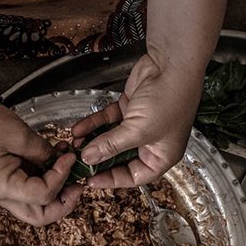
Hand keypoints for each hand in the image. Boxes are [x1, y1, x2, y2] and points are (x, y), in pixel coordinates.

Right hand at [0, 97, 83, 225]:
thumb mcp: (18, 135)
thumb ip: (42, 150)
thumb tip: (59, 159)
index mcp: (4, 188)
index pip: (43, 195)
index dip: (62, 177)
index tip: (70, 158)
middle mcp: (3, 195)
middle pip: (40, 216)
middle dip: (64, 203)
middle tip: (77, 184)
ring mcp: (4, 188)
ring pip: (36, 205)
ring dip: (55, 190)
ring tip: (66, 167)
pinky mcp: (5, 177)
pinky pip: (29, 187)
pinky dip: (44, 178)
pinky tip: (53, 158)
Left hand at [68, 49, 200, 189]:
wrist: (171, 64)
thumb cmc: (169, 100)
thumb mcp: (139, 130)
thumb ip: (111, 145)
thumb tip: (89, 158)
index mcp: (161, 156)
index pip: (134, 176)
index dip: (112, 180)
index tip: (91, 181)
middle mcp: (151, 142)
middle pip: (119, 158)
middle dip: (98, 159)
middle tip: (78, 163)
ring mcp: (139, 123)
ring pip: (110, 137)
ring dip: (92, 140)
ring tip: (74, 144)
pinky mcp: (129, 107)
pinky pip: (107, 120)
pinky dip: (93, 123)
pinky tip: (78, 128)